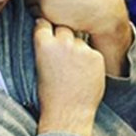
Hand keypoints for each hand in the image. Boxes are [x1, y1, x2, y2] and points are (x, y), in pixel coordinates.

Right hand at [33, 19, 104, 135]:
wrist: (68, 112)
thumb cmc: (50, 94)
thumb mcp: (40, 66)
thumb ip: (46, 47)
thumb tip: (52, 33)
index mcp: (44, 44)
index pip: (44, 23)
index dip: (46, 28)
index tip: (47, 32)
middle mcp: (63, 42)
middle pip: (64, 28)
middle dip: (63, 37)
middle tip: (63, 55)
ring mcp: (81, 48)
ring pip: (80, 40)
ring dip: (78, 49)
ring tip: (74, 70)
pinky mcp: (96, 56)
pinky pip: (92, 52)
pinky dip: (90, 60)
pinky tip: (84, 75)